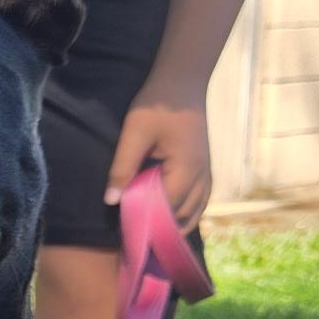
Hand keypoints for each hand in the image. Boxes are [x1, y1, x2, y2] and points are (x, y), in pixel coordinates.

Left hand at [104, 87, 211, 232]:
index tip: (124, 230)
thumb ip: (122, 167)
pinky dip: (185, 214)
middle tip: (132, 235)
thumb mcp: (134, 132)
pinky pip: (199, 202)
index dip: (145, 220)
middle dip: (158, 227)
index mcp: (187, 169)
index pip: (165, 207)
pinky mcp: (205, 170)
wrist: (182, 82)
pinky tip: (169, 220)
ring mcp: (207, 174)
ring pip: (193, 213)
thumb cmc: (157, 104)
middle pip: (181, 216)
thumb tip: (111, 201)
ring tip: (148, 232)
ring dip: (173, 224)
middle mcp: (202, 177)